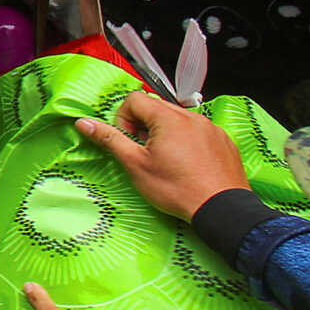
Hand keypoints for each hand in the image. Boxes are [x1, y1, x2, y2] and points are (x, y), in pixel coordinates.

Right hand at [73, 91, 249, 220]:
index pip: (135, 100)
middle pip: (157, 109)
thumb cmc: (179, 189)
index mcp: (168, 118)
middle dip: (145, 127)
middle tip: (145, 153)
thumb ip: (110, 139)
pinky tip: (188, 165)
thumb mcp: (136, 165)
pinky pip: (199, 132)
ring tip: (167, 162)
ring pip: (179, 120)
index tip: (129, 141)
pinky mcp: (224, 141)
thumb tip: (85, 124)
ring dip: (167, 134)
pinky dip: (189, 142)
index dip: (124, 119)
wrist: (221, 209)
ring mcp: (211, 128)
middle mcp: (192, 117)